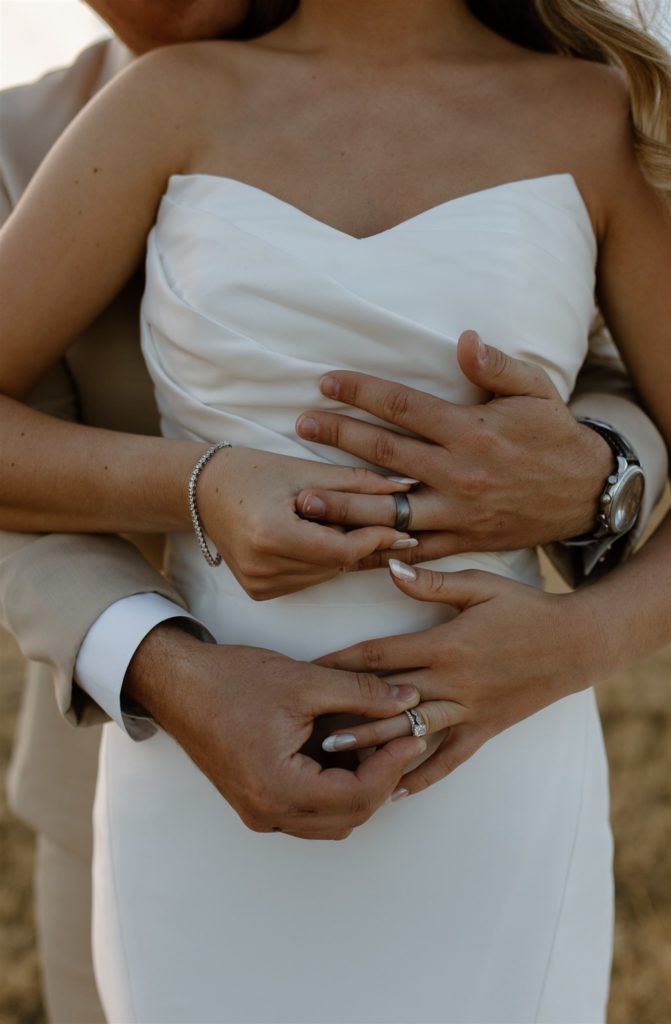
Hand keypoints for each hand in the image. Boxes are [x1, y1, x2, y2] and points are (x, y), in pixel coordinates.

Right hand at [123, 622, 425, 838]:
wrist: (178, 683)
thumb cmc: (232, 681)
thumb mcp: (305, 681)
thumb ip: (362, 694)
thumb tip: (407, 700)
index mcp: (279, 788)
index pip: (357, 797)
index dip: (392, 767)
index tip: (410, 734)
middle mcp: (268, 812)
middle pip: (348, 817)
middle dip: (381, 779)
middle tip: (399, 738)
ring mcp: (260, 812)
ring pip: (331, 820)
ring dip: (359, 787)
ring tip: (372, 742)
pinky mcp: (256, 802)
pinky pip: (309, 811)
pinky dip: (333, 788)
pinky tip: (341, 749)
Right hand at [197, 447, 415, 598]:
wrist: (203, 491)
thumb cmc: (253, 471)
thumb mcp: (305, 471)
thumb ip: (357, 483)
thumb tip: (407, 490)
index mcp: (270, 534)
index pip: (340, 549)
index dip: (374, 539)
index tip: (401, 527)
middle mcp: (261, 566)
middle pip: (335, 564)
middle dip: (358, 542)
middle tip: (374, 518)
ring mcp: (258, 584)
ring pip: (325, 574)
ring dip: (338, 552)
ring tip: (329, 521)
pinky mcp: (258, 592)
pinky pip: (307, 580)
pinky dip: (318, 561)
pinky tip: (305, 537)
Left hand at [295, 331, 612, 565]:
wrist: (587, 493)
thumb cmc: (555, 436)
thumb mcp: (536, 391)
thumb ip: (496, 366)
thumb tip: (463, 339)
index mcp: (471, 430)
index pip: (402, 407)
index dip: (360, 392)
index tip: (326, 382)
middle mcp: (458, 472)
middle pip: (384, 452)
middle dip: (338, 436)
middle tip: (300, 425)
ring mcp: (457, 511)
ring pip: (389, 508)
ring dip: (344, 503)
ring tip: (304, 497)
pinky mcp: (462, 540)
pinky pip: (413, 549)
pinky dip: (378, 549)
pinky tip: (345, 548)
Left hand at [317, 560, 618, 797]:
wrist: (576, 643)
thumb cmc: (526, 608)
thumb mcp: (481, 586)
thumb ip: (432, 583)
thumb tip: (392, 568)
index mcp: (444, 645)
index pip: (380, 655)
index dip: (340, 662)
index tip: (307, 670)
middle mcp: (452, 683)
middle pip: (387, 701)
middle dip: (346, 713)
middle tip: (306, 727)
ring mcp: (468, 711)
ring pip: (412, 733)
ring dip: (373, 746)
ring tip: (336, 759)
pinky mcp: (485, 729)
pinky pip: (451, 759)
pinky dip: (425, 776)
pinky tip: (397, 791)